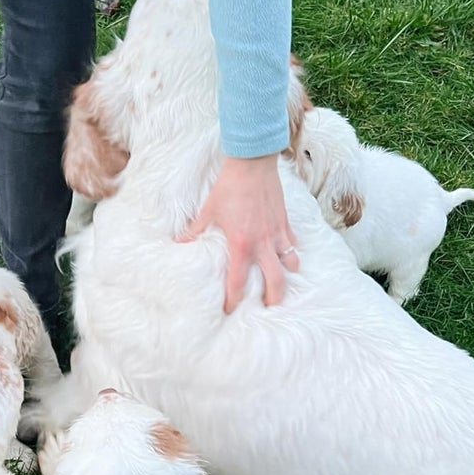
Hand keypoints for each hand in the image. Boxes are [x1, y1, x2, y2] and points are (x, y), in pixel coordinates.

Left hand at [181, 155, 297, 312]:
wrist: (252, 163)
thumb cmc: (229, 187)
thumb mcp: (209, 211)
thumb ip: (195, 232)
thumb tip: (180, 244)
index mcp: (241, 245)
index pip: (238, 282)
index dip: (234, 300)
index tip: (231, 311)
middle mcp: (262, 244)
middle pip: (275, 281)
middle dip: (273, 298)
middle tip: (268, 308)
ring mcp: (277, 233)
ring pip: (290, 264)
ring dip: (287, 275)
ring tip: (282, 283)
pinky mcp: (285, 222)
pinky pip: (293, 244)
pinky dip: (292, 253)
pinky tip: (288, 256)